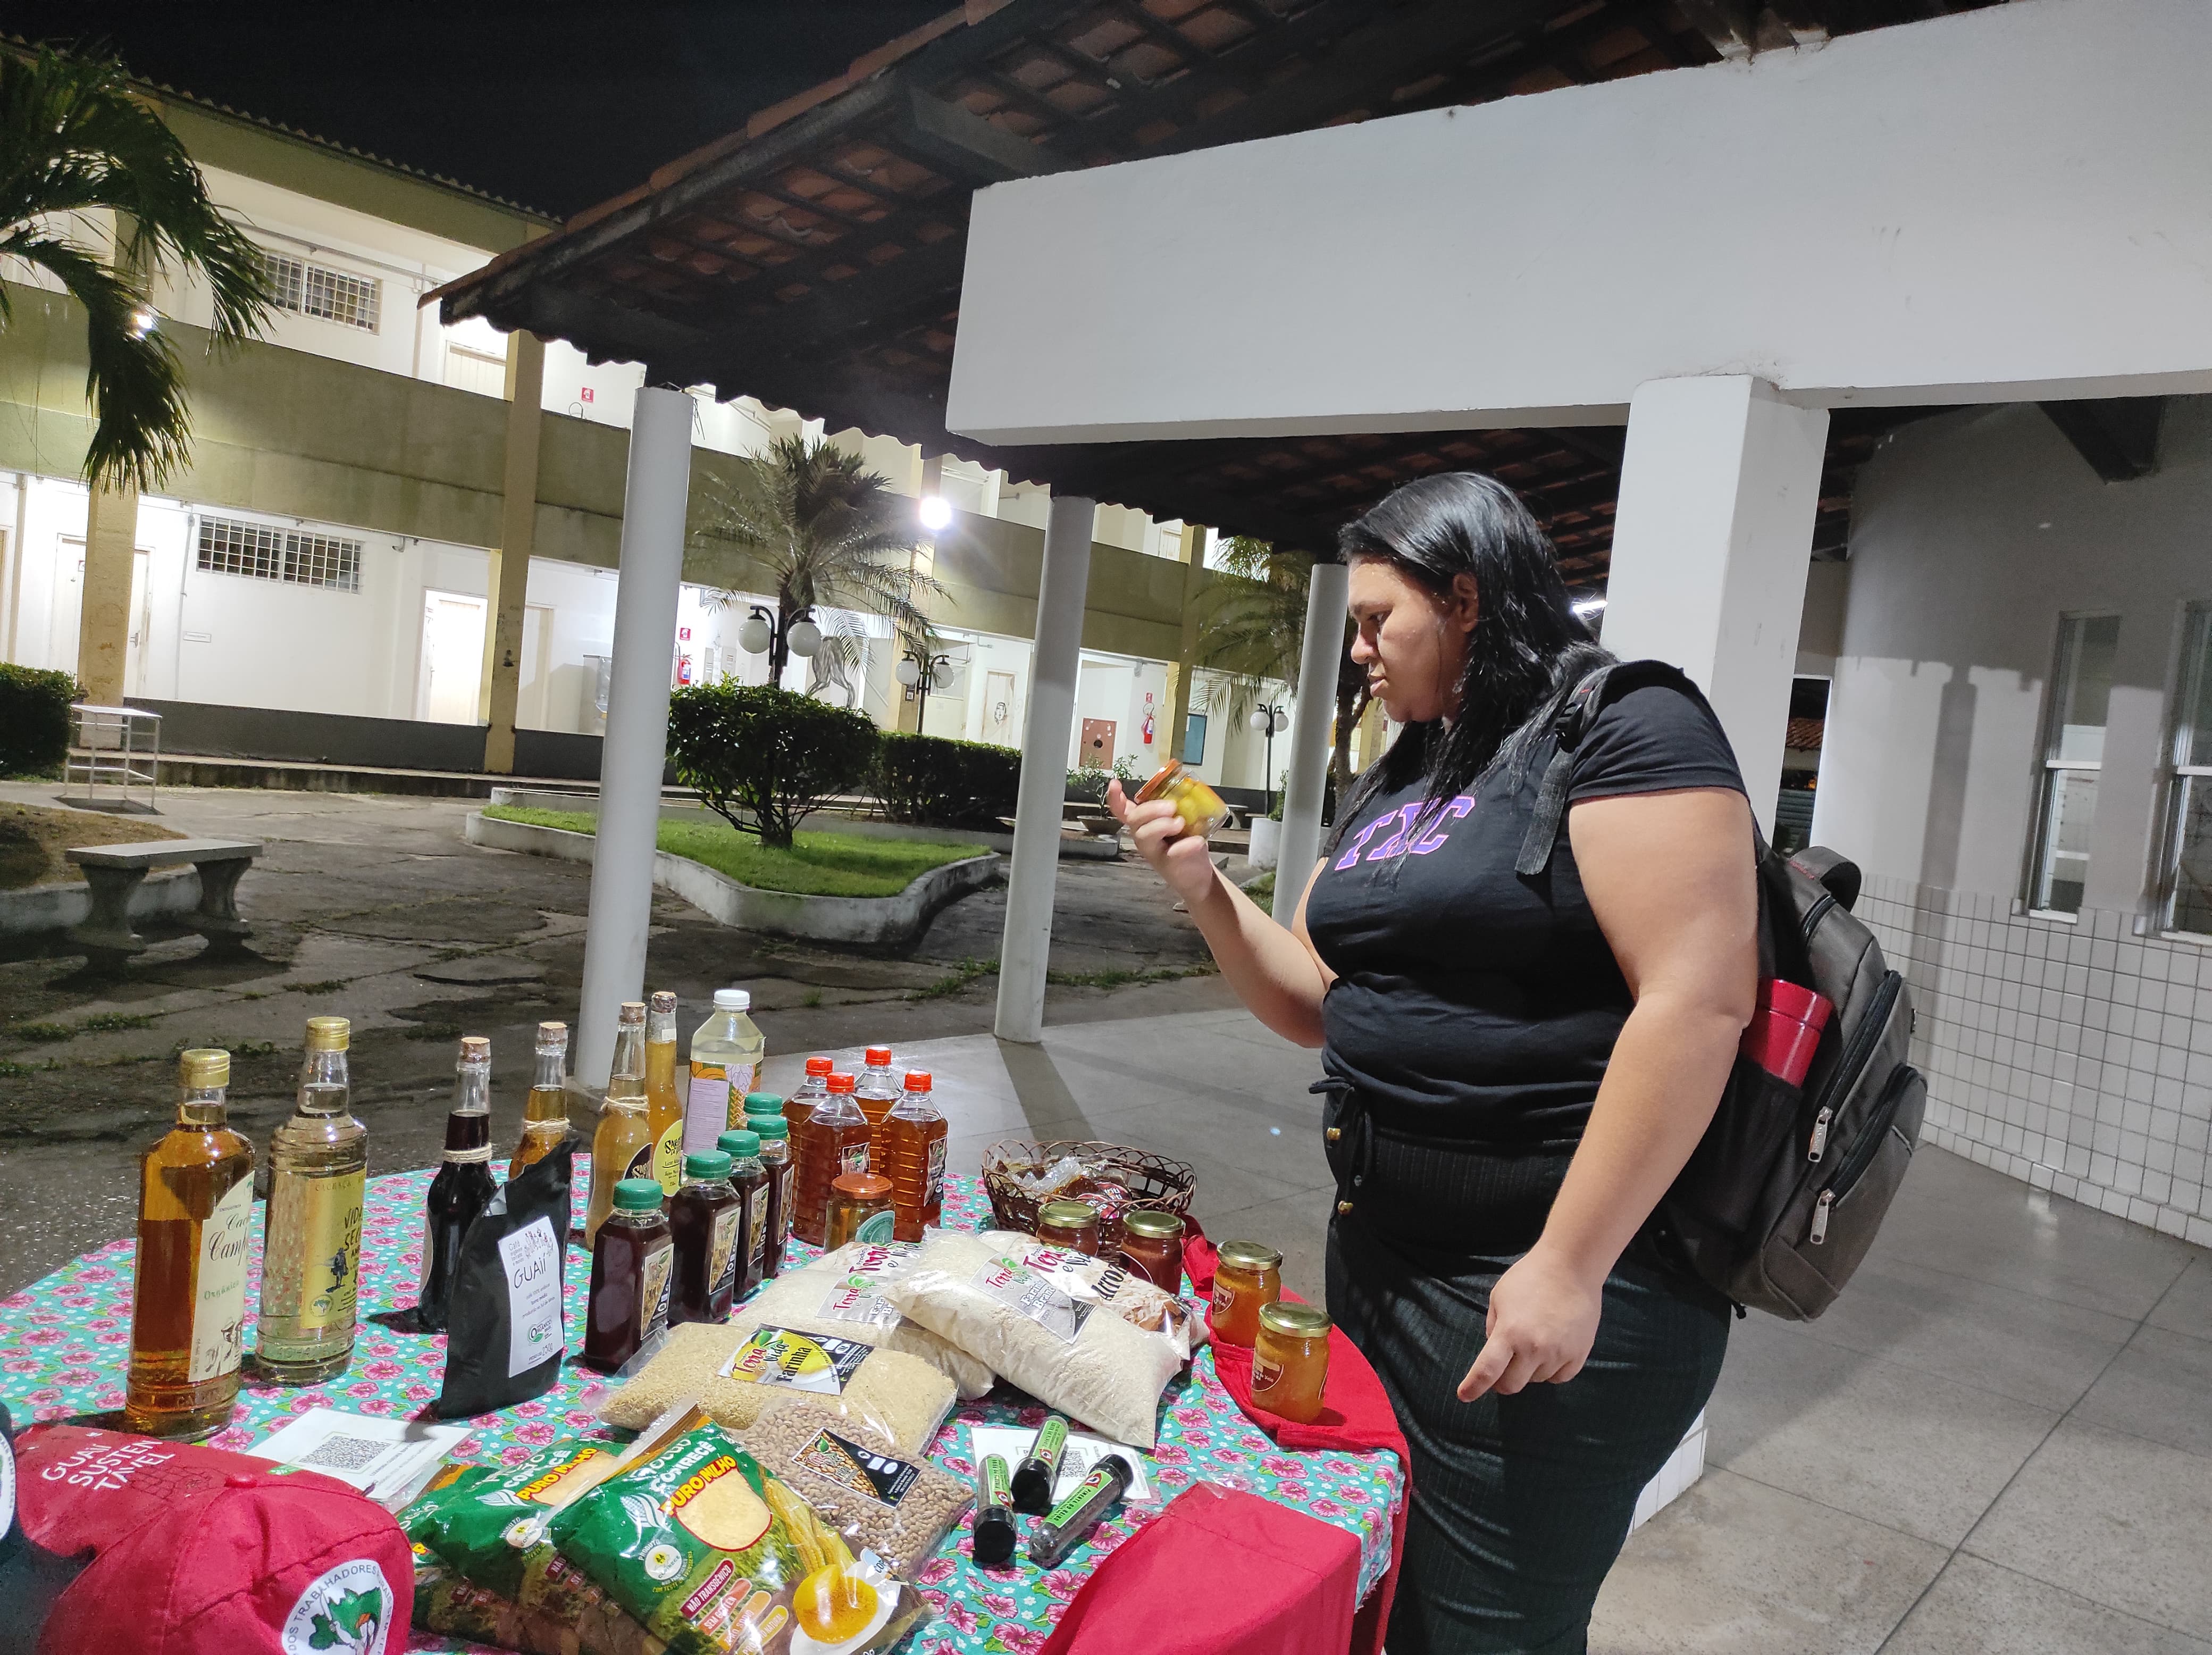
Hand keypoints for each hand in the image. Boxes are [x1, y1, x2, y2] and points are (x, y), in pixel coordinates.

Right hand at [1106, 779, 1219, 907]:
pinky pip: (1171, 853)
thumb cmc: (1187, 842)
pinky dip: (1185, 846)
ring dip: (1162, 825)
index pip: (1122, 810)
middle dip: (1151, 809)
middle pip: (1134, 818)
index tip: (1114, 783)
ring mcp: (1153, 851)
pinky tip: (1197, 841)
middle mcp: (1143, 836)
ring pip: (1144, 835)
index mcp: (1144, 822)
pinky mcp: (1167, 864)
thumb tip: (1187, 788)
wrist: (1198, 874)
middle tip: (1172, 807)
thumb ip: (1180, 805)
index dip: (1115, 798)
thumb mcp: (1183, 819)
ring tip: (1181, 823)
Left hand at [1457, 1245, 1603, 1400]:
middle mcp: (1534, 1348)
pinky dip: (1551, 1370)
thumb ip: (1494, 1328)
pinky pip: (1559, 1378)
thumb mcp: (1499, 1298)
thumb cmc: (1530, 1277)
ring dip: (1528, 1371)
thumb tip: (1494, 1356)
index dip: (1474, 1386)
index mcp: (1509, 1333)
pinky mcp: (1579, 1355)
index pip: (1487, 1370)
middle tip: (1502, 1368)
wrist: (1572, 1267)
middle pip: (1511, 1385)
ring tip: (1533, 1343)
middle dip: (1501, 1381)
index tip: (1464, 1395)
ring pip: (1536, 1381)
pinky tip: (1551, 1350)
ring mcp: (1559, 1354)